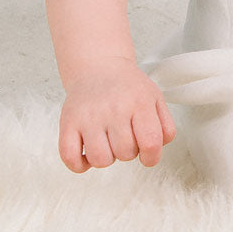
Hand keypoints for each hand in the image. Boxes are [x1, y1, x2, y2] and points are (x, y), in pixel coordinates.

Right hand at [59, 61, 176, 171]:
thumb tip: (158, 148)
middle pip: (125, 154)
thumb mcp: (155, 98)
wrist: (99, 66)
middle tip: (125, 137)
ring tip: (108, 143)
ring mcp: (89, 117)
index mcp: (140, 103)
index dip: (152, 157)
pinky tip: (88, 153)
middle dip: (128, 152)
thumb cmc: (128, 87)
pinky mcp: (68, 124)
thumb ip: (165, 125)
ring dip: (106, 158)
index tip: (148, 156)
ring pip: (100, 160)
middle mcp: (114, 110)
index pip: (151, 142)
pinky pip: (70, 158)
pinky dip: (80, 164)